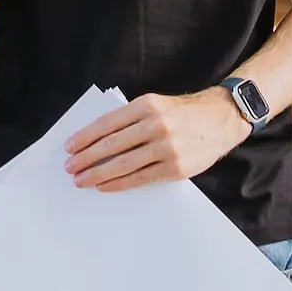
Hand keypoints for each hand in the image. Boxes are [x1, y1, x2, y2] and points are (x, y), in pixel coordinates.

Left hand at [64, 90, 252, 191]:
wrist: (221, 119)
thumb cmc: (183, 112)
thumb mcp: (157, 104)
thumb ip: (132, 118)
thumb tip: (98, 139)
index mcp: (147, 104)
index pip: (108, 123)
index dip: (85, 136)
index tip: (70, 147)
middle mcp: (156, 124)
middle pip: (112, 144)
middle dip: (87, 157)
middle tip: (70, 167)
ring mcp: (167, 147)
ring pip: (124, 164)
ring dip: (98, 173)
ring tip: (82, 179)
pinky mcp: (176, 168)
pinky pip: (141, 178)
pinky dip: (119, 183)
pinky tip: (105, 186)